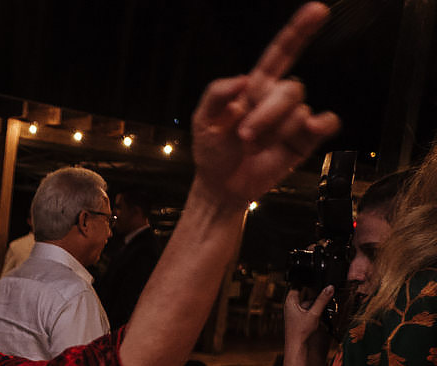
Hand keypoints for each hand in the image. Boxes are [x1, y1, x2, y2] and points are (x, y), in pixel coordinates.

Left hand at [191, 2, 340, 206]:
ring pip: (299, 111)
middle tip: (245, 136)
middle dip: (266, 114)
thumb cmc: (212, 151)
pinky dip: (321, 125)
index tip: (317, 9)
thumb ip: (216, 95)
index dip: (297, 32)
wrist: (222, 185)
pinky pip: (326, 123)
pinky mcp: (306, 139)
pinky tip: (310, 130)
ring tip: (255, 146)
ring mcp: (293, 118)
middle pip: (290, 88)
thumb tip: (242, 80)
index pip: (279, 54)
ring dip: (275, 131)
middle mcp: (276, 98)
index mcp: (254, 88)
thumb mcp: (202, 121)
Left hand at [283, 285, 332, 350]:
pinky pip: (307, 309)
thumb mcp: (314, 313)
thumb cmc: (300, 331)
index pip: (296, 285)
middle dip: (313, 294)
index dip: (305, 281)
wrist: (297, 345)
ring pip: (306, 302)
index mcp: (290, 302)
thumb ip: (322, 300)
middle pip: (304, 294)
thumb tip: (329, 288)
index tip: (315, 278)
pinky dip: (314, 310)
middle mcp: (290, 305)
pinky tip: (321, 314)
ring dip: (315, 303)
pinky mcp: (298, 317)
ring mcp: (293, 312)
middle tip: (324, 292)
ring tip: (323, 306)